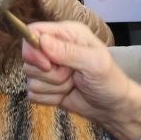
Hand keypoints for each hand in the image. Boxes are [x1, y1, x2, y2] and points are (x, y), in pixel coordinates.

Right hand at [21, 20, 140, 139]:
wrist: (112, 107)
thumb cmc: (109, 81)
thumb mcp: (94, 63)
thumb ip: (68, 51)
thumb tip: (41, 41)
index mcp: (67, 34)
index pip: (33, 31)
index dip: (33, 50)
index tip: (47, 65)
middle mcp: (54, 48)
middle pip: (28, 58)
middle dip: (49, 74)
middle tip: (71, 76)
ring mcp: (48, 69)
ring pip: (30, 79)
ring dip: (53, 87)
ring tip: (72, 85)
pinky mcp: (44, 87)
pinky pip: (32, 94)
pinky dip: (50, 99)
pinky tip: (65, 95)